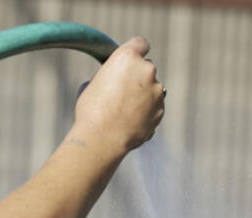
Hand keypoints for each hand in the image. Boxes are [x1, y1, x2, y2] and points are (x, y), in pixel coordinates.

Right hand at [72, 36, 164, 150]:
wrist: (102, 139)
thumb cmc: (90, 112)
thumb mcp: (91, 85)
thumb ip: (108, 77)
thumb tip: (112, 83)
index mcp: (127, 57)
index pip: (140, 43)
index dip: (136, 51)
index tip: (134, 57)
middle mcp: (146, 69)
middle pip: (147, 67)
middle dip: (138, 76)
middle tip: (123, 92)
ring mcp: (156, 90)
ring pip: (152, 88)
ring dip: (144, 95)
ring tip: (124, 112)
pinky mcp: (161, 109)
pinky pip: (155, 107)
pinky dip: (147, 112)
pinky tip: (130, 122)